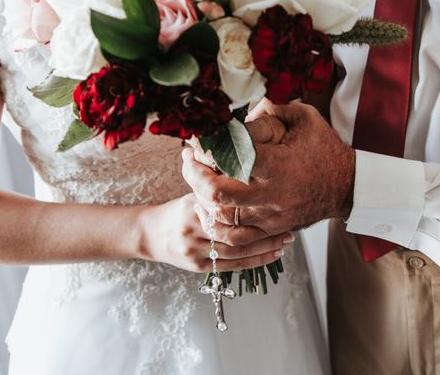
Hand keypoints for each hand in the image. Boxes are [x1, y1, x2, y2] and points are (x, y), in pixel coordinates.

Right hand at [135, 194, 291, 272]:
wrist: (150, 234)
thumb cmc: (180, 210)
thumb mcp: (194, 193)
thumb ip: (217, 191)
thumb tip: (247, 173)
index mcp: (192, 207)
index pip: (227, 210)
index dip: (253, 209)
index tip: (276, 204)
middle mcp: (192, 230)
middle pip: (235, 233)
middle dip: (265, 231)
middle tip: (289, 225)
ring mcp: (194, 251)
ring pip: (237, 252)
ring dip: (265, 248)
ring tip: (286, 240)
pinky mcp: (198, 267)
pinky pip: (232, 266)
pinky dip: (256, 261)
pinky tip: (274, 254)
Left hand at [181, 100, 355, 236]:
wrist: (347, 186)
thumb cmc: (325, 149)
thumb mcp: (305, 118)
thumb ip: (273, 108)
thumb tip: (244, 104)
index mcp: (278, 163)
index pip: (233, 157)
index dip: (208, 148)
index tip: (198, 139)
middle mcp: (272, 193)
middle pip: (218, 192)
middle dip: (194, 175)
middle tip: (188, 159)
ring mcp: (271, 215)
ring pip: (222, 216)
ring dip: (202, 198)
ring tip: (195, 180)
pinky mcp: (272, 227)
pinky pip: (236, 234)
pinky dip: (217, 221)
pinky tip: (209, 206)